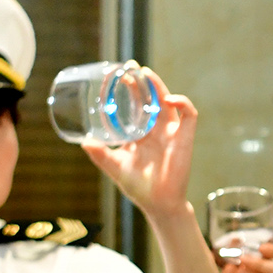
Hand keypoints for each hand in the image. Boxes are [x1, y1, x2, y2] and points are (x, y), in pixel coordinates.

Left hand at [83, 68, 196, 222]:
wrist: (158, 203)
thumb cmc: (138, 187)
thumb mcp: (115, 167)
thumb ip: (100, 154)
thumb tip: (84, 142)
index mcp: (141, 134)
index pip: (136, 105)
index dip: (130, 90)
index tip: (119, 76)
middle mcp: (156, 130)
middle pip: (152, 98)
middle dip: (143, 82)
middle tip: (130, 68)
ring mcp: (171, 132)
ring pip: (169, 101)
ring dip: (159, 86)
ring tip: (146, 74)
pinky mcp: (184, 138)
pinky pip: (188, 115)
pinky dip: (182, 104)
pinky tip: (169, 100)